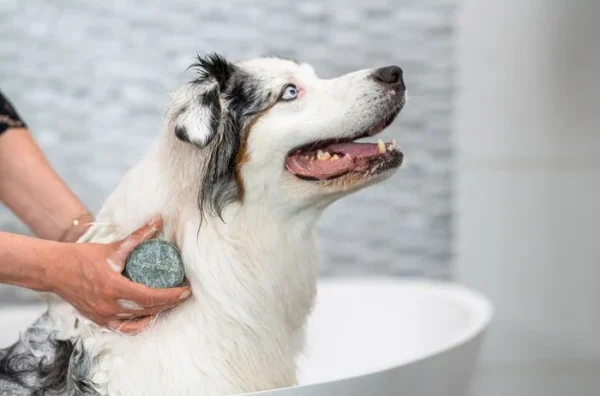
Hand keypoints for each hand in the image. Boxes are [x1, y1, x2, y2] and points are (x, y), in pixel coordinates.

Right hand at [48, 217, 190, 333]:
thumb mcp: (113, 247)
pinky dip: (139, 324)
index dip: (171, 295)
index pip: (150, 296)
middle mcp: (109, 306)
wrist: (54, 269)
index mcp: (113, 288)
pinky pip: (124, 328)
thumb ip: (138, 236)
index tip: (186, 290)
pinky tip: (151, 317)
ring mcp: (103, 316)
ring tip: (171, 303)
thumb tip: (158, 221)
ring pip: (137, 320)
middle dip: (169, 303)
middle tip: (184, 295)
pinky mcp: (99, 320)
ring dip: (157, 313)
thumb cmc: (83, 257)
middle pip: (147, 310)